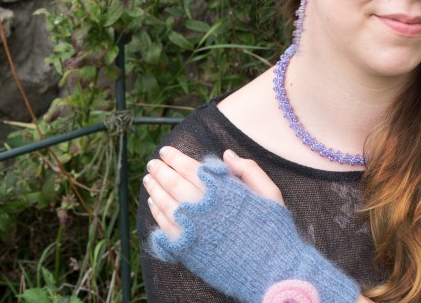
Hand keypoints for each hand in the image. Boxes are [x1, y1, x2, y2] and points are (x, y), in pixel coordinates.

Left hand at [143, 146, 283, 238]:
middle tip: (152, 163)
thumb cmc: (272, 230)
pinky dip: (156, 213)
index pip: (190, 168)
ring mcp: (192, 229)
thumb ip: (249, 170)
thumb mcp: (270, 194)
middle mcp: (204, 207)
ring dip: (154, 189)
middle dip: (160, 170)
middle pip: (173, 183)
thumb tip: (226, 154)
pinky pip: (164, 227)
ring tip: (148, 180)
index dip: (175, 157)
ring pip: (164, 204)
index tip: (166, 151)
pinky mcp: (187, 249)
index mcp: (223, 191)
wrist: (270, 270)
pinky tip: (153, 205)